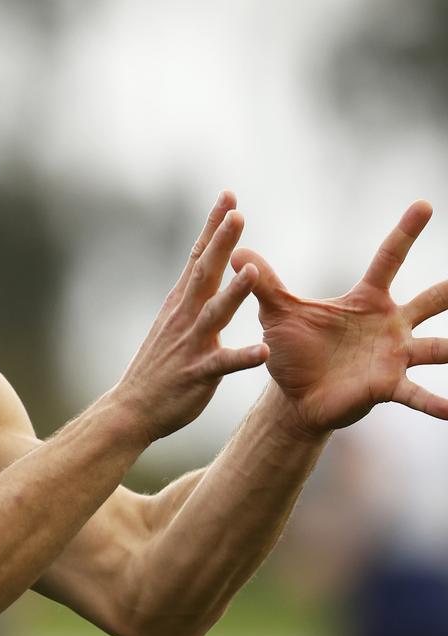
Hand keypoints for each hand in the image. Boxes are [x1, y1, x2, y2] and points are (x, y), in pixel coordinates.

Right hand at [115, 192, 268, 441]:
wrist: (132, 408)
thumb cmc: (159, 366)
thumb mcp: (174, 323)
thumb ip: (193, 297)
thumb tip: (206, 268)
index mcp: (181, 303)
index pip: (198, 256)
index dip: (212, 226)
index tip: (228, 195)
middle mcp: (184, 317)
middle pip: (204, 274)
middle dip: (221, 243)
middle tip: (237, 213)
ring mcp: (189, 345)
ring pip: (213, 315)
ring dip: (233, 294)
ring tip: (252, 271)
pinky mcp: (196, 374)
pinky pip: (222, 365)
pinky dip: (242, 358)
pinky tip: (264, 352)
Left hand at [232, 201, 447, 435]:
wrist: (291, 396)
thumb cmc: (291, 350)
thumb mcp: (276, 313)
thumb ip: (262, 283)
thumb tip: (236, 251)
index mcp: (366, 301)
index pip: (389, 259)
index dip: (406, 233)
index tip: (424, 205)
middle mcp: (390, 324)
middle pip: (432, 299)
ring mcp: (394, 356)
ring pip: (437, 347)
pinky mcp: (387, 386)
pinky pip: (416, 394)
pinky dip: (435, 402)